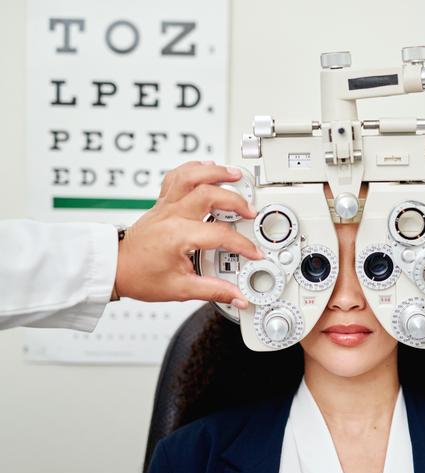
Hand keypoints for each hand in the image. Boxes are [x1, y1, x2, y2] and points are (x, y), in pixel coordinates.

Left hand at [113, 161, 261, 308]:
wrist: (115, 268)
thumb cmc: (140, 276)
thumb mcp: (181, 289)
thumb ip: (213, 291)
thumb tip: (236, 296)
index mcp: (178, 235)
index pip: (219, 234)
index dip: (241, 244)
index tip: (252, 252)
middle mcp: (172, 215)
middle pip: (208, 193)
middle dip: (234, 200)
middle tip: (249, 211)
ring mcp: (166, 206)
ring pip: (190, 176)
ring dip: (215, 172)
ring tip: (234, 175)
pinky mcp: (162, 203)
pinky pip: (176, 177)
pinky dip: (193, 169)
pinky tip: (207, 168)